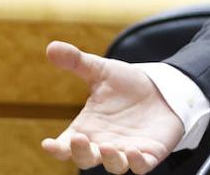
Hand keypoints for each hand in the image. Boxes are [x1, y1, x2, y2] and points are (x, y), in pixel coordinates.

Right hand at [41, 41, 183, 173]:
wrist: (161, 89)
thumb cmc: (127, 84)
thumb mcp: (101, 71)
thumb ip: (76, 62)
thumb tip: (51, 47)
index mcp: (87, 129)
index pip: (66, 146)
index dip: (56, 148)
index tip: (48, 144)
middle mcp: (103, 144)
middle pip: (86, 159)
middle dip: (81, 153)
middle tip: (78, 139)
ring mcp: (126, 151)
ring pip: (114, 165)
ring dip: (109, 159)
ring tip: (107, 146)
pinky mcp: (149, 154)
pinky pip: (141, 166)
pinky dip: (137, 163)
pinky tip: (134, 151)